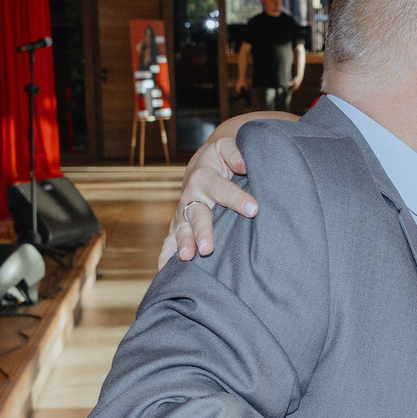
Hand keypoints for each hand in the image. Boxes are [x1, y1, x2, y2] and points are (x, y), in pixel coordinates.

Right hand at [160, 136, 255, 266]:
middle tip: (207, 248)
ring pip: (182, 228)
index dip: (237, 198)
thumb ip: (236, 153)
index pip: (223, 189)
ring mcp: (183, 210)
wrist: (203, 162)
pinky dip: (166, 254)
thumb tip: (245, 164)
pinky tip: (163, 270)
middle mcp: (192, 194)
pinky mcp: (179, 223)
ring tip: (187, 257)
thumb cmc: (220, 157)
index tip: (253, 209)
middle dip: (201, 230)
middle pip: (197, 214)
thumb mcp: (227, 147)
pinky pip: (170, 239)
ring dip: (183, 243)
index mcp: (206, 176)